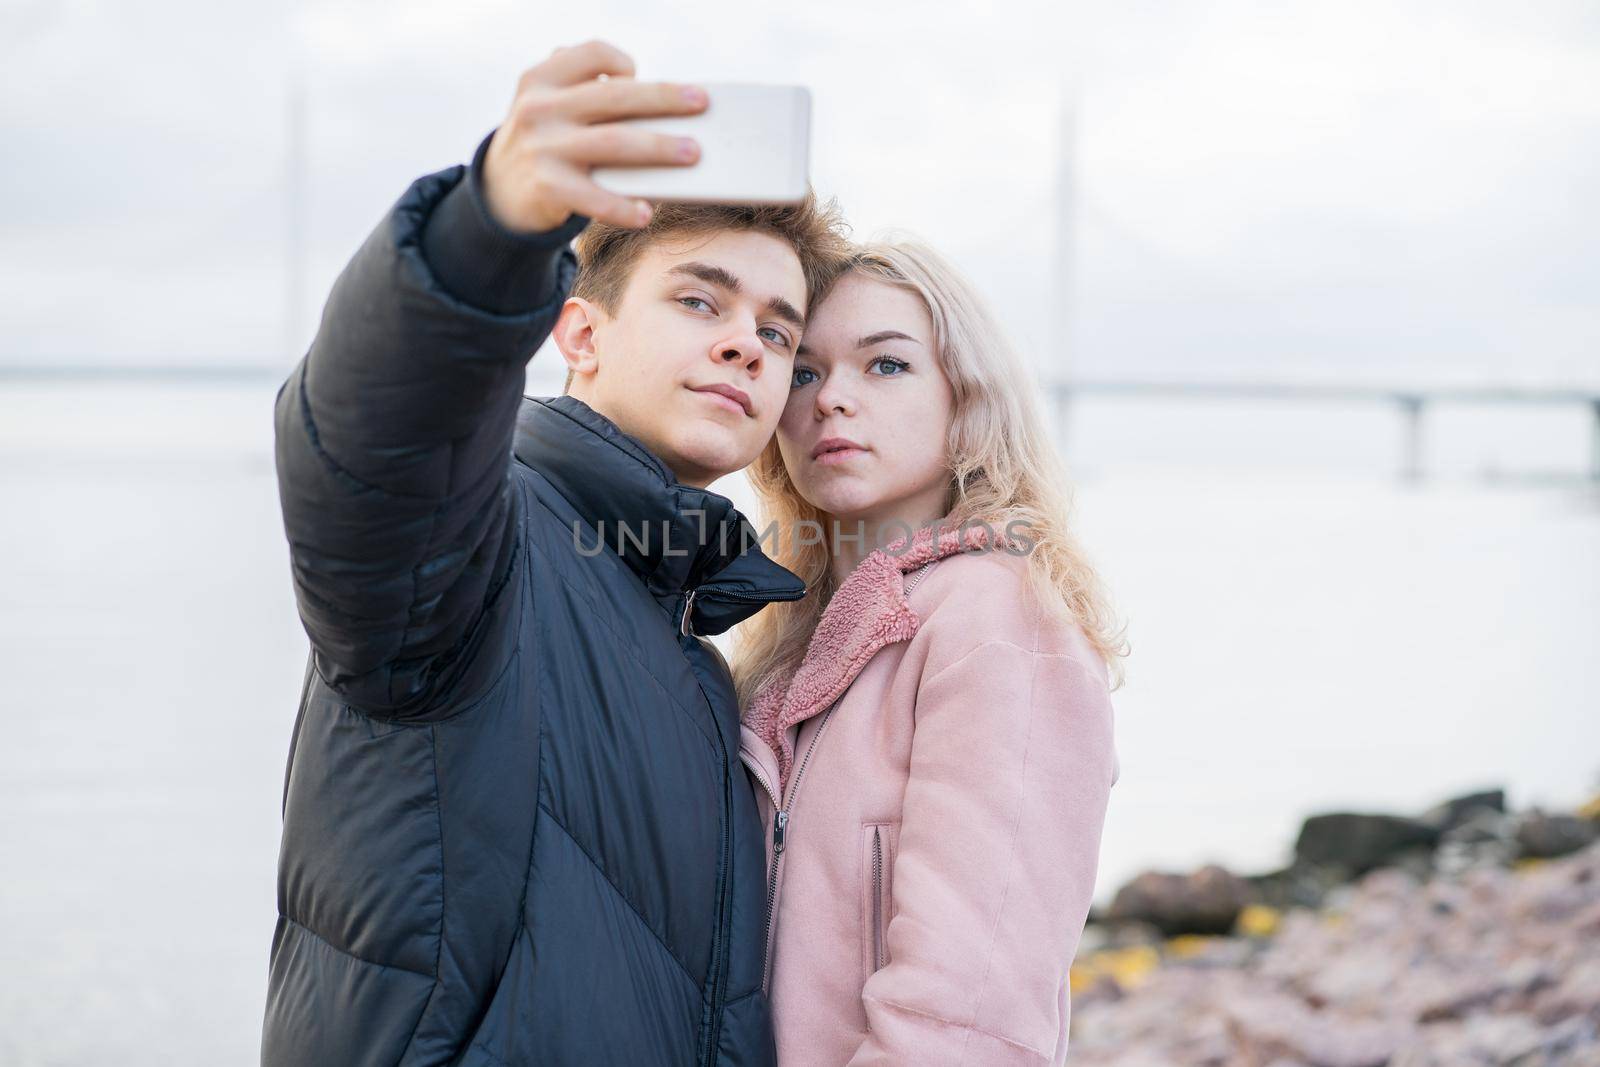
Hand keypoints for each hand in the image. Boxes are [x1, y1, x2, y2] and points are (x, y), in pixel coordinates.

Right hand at [481, 40, 707, 231]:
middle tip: (701, 103)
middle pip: (615, 97)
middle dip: (664, 99)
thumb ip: (582, 87)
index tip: (639, 75)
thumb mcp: (547, 104)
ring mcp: (542, 149)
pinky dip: (623, 207)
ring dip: (659, 147)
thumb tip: (652, 90)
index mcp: (542, 79)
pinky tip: (646, 213)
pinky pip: (594, 198)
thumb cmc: (543, 143)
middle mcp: (540, 109)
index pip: (592, 54)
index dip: (621, 61)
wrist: (498, 193)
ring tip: (692, 153)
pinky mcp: (547, 188)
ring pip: (613, 143)